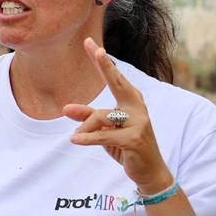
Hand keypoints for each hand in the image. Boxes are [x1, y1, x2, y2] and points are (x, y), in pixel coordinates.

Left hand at [64, 38, 172, 192]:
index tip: (89, 43)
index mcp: (132, 101)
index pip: (114, 78)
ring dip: (86, 128)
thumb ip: (87, 117)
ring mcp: (138, 123)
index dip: (102, 61)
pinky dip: (87, 138)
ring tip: (77, 138)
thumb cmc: (125, 145)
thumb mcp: (104, 130)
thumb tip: (66, 108)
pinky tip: (75, 140)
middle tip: (96, 49)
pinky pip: (103, 135)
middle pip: (117, 83)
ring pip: (101, 117)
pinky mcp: (134, 139)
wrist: (149, 171)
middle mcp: (137, 107)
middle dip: (106, 66)